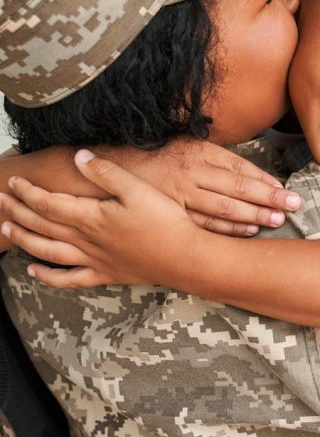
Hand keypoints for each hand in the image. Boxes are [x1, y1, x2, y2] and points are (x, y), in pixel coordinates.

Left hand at [0, 150, 203, 287]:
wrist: (184, 257)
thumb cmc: (165, 222)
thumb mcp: (137, 189)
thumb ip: (106, 173)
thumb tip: (79, 157)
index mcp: (91, 217)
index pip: (49, 203)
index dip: (29, 192)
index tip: (15, 181)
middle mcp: (86, 240)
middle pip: (42, 224)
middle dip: (18, 210)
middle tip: (0, 199)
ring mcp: (94, 260)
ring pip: (47, 251)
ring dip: (24, 239)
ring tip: (8, 228)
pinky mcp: (106, 274)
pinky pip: (69, 279)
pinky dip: (47, 276)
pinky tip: (34, 271)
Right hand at [106, 138, 300, 235]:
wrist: (109, 169)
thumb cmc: (154, 155)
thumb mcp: (185, 144)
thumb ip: (215, 156)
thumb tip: (249, 169)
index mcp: (199, 152)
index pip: (240, 167)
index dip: (264, 180)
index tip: (285, 189)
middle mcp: (192, 173)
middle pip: (238, 187)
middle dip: (269, 198)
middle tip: (294, 205)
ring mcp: (181, 195)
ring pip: (225, 208)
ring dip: (254, 215)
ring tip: (277, 220)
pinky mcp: (172, 213)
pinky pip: (205, 223)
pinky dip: (228, 229)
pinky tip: (248, 231)